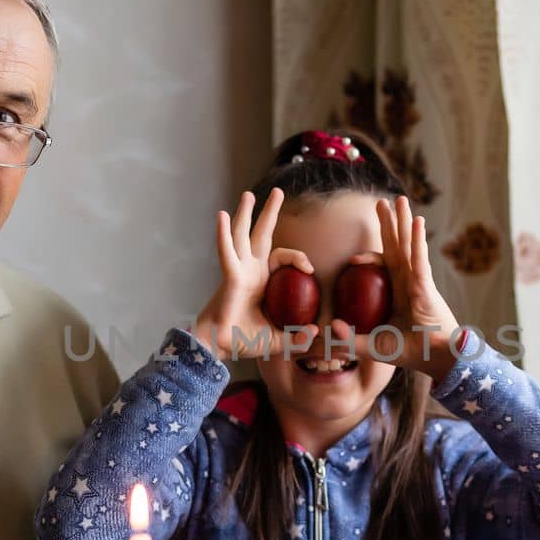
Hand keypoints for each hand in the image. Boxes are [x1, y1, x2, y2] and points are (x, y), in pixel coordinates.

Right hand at [192, 188, 319, 360]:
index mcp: (261, 280)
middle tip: (277, 192)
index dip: (298, 257)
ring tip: (247, 195)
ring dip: (244, 214)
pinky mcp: (229, 276)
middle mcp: (249, 270)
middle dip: (268, 213)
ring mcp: (238, 270)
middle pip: (260, 234)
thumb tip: (317, 332)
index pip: (282, 257)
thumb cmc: (244, 341)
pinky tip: (223, 216)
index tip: (310, 269)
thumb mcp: (278, 340)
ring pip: (241, 236)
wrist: (222, 347)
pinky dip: (224, 234)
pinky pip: (227, 252)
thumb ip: (297, 337)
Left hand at [332, 197, 460, 382]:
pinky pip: (420, 259)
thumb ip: (350, 340)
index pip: (384, 265)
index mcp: (399, 291)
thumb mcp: (373, 345)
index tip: (353, 259)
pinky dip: (418, 240)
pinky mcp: (425, 287)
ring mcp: (419, 281)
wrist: (436, 359)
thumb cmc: (410, 352)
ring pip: (410, 245)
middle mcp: (409, 282)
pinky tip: (416, 221)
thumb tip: (329, 328)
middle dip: (390, 224)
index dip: (370, 256)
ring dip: (404, 221)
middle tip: (382, 202)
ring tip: (400, 199)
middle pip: (397, 246)